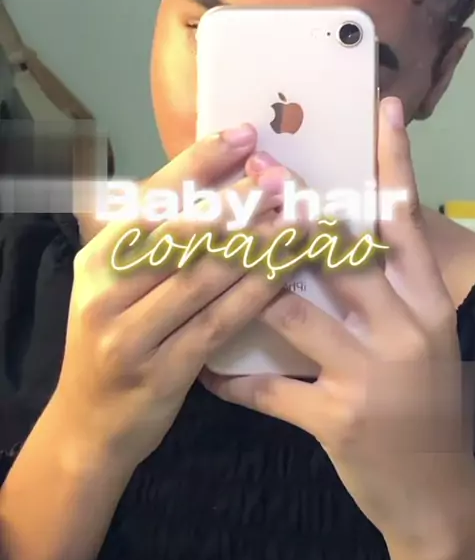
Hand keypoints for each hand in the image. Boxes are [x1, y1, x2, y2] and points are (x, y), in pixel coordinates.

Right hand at [51, 125, 295, 472]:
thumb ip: (155, 239)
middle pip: (182, 233)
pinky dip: (257, 291)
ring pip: (205, 275)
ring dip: (257, 241)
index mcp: (97, 258)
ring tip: (299, 214)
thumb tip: (217, 181)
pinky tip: (288, 269)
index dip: (198, 163)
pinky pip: (220, 321)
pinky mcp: (163, 371)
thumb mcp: (116, 284)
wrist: (90, 424)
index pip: (151, 199)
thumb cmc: (115, 339)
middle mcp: (107, 290)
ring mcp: (132, 333)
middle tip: (284, 175)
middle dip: (238, 200)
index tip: (243, 135)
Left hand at [203, 98, 474, 554]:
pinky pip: (270, 389)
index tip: (382, 109)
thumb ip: (385, 283)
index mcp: (424, 301)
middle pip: (339, 252)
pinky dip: (234, 380)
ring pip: (291, 311)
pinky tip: (208, 374)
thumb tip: (338, 228)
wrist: (436, 489)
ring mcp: (370, 374)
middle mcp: (403, 328)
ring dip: (244, 285)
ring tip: (203, 261)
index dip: (393, 162)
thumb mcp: (421, 334)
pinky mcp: (337, 419)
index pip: (406, 219)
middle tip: (259, 170)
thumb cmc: (424, 399)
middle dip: (292, 209)